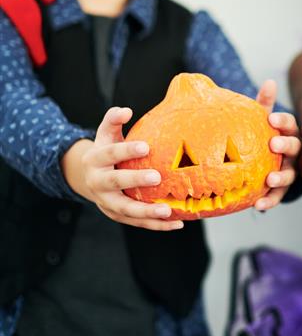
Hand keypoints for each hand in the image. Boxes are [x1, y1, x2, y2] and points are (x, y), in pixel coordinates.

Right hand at [78, 107, 182, 229]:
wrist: (90, 178)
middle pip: (114, 182)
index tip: (146, 146)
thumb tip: (125, 110)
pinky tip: (177, 223)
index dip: (126, 150)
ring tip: (168, 211)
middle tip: (156, 177)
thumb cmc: (107, 152)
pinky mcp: (117, 216)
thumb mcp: (106, 134)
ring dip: (147, 212)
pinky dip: (157, 225)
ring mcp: (107, 202)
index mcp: (95, 160)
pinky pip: (138, 223)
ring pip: (126, 209)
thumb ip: (113, 120)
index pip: (110, 153)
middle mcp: (97, 182)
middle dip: (135, 180)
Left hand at [252, 80, 301, 210]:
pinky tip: (257, 206)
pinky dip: (269, 201)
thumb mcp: (264, 118)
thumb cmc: (266, 134)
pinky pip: (277, 196)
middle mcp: (295, 151)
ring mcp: (290, 170)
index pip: (288, 123)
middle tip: (273, 144)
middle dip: (285, 146)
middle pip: (294, 148)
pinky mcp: (281, 188)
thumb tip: (270, 81)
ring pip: (290, 174)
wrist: (271, 160)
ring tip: (269, 180)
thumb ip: (265, 103)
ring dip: (281, 177)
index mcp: (289, 132)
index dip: (281, 121)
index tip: (271, 119)